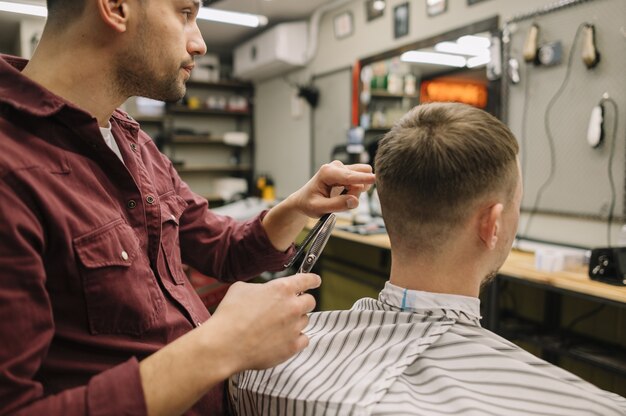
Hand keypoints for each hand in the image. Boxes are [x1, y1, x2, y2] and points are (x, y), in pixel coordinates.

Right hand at [138, 273, 320, 415]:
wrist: (225, 344)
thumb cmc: (230, 315)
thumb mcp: (241, 288)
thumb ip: (261, 287)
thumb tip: (265, 291)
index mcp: (282, 289)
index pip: (307, 280)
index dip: (313, 280)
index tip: (316, 281)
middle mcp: (292, 306)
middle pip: (310, 302)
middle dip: (301, 302)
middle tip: (288, 307)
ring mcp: (294, 328)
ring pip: (305, 321)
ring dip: (295, 321)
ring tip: (276, 326)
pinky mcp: (292, 347)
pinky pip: (303, 339)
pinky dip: (295, 338)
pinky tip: (282, 338)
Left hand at [287, 160, 374, 217]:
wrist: (305, 199)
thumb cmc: (310, 203)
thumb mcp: (319, 208)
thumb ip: (337, 205)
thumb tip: (354, 200)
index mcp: (327, 172)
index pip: (349, 176)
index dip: (362, 179)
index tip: (374, 179)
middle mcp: (336, 166)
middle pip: (359, 176)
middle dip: (356, 192)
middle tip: (341, 201)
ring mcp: (343, 167)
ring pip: (362, 176)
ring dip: (357, 190)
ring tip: (341, 197)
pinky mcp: (348, 171)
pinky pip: (361, 179)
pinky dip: (356, 189)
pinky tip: (345, 193)